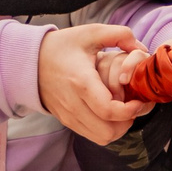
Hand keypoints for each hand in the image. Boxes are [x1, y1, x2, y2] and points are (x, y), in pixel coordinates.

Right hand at [40, 23, 149, 143]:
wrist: (29, 61)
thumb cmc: (63, 46)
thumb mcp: (90, 32)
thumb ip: (120, 34)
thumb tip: (141, 48)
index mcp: (81, 81)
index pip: (109, 110)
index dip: (130, 110)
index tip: (138, 100)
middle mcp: (74, 103)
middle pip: (108, 131)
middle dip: (127, 122)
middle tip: (133, 105)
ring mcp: (69, 115)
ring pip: (102, 137)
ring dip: (118, 128)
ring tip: (123, 110)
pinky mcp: (67, 121)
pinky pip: (92, 135)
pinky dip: (106, 129)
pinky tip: (110, 113)